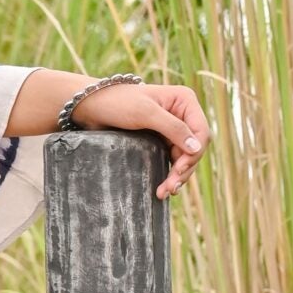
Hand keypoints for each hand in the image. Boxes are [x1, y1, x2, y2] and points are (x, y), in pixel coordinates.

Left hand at [75, 79, 211, 198]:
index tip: (178, 170)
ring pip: (185, 156)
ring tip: (165, 192)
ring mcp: (173, 126)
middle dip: (184, 168)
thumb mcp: (145, 113)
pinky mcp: (161, 138)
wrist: (92, 106)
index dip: (193, 153)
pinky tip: (164, 184)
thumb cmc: (117, 103)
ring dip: (178, 174)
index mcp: (185, 100)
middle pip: (195, 147)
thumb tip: (197, 148)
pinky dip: (170, 171)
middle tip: (170, 188)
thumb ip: (173, 128)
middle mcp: (183, 112)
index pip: (201, 132)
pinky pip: (173, 158)